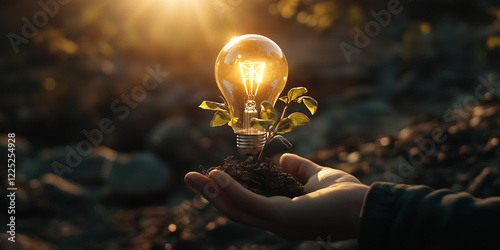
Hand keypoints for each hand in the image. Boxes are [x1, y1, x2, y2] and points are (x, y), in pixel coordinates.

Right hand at [184, 153, 368, 240]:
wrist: (368, 207)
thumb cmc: (346, 196)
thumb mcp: (316, 177)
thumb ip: (298, 169)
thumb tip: (281, 160)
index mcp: (281, 216)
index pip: (247, 206)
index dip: (226, 193)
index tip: (209, 177)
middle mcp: (276, 224)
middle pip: (235, 210)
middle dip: (210, 195)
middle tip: (190, 179)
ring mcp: (279, 223)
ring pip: (237, 210)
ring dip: (214, 194)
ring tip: (196, 178)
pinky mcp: (284, 218)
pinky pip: (252, 203)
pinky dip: (233, 190)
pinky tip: (218, 177)